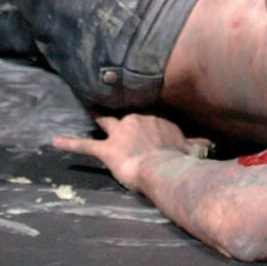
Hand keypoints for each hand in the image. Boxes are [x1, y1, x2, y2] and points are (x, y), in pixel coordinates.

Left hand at [53, 113, 207, 188]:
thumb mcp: (191, 148)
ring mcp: (119, 132)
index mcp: (156, 117)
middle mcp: (135, 118)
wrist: (164, 169)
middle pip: (124, 110)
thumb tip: (212, 143)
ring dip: (95, 115)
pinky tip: (55, 141)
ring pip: (103, 119)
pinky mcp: (106, 149)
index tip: (140, 112)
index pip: (147, 111)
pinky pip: (84, 145)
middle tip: (108, 96)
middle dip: (118, 106)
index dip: (143, 113)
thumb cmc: (179, 160)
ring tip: (87, 109)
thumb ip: (198, 143)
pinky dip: (69, 143)